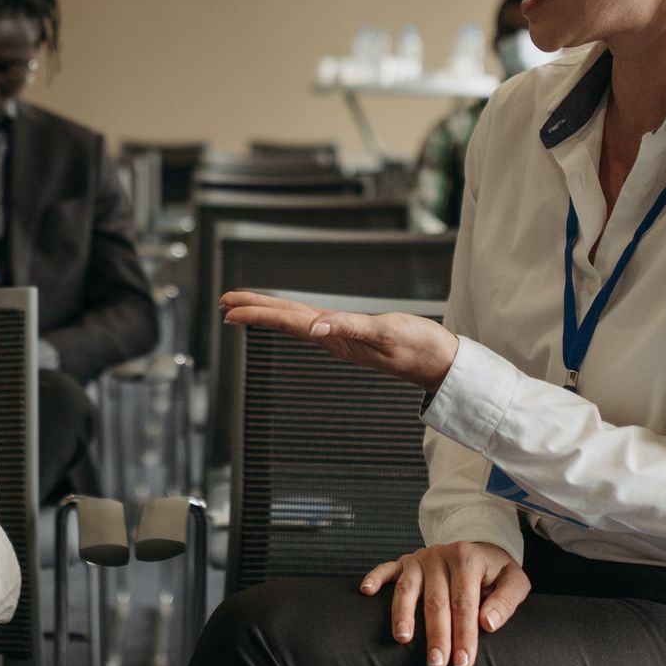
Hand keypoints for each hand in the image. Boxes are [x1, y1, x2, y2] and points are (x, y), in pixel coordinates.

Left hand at [220, 291, 458, 391]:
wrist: (441, 362)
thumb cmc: (418, 348)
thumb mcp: (383, 332)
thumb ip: (348, 328)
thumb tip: (314, 328)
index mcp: (335, 336)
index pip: (287, 320)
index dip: (257, 313)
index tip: (229, 309)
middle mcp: (333, 337)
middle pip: (285, 319)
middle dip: (254, 310)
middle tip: (224, 303)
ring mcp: (342, 337)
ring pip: (297, 320)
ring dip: (270, 313)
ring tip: (246, 308)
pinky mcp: (354, 334)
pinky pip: (316, 322)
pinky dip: (297, 316)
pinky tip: (290, 318)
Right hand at [361, 541, 530, 665]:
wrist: (479, 547)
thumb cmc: (495, 573)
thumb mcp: (514, 581)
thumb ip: (506, 601)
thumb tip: (488, 624)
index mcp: (468, 559)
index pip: (464, 602)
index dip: (464, 634)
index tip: (462, 663)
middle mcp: (441, 556)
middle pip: (436, 601)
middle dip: (436, 635)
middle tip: (436, 664)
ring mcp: (420, 558)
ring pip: (407, 588)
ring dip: (403, 614)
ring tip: (403, 639)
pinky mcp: (404, 561)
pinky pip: (386, 568)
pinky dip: (375, 577)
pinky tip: (366, 591)